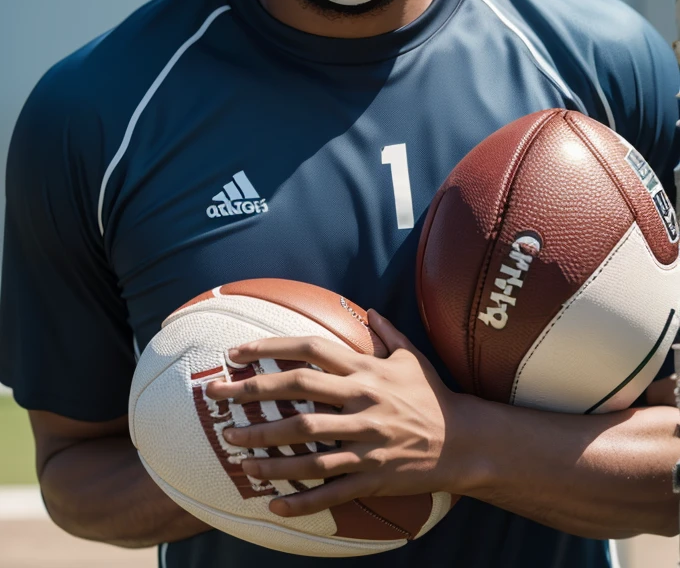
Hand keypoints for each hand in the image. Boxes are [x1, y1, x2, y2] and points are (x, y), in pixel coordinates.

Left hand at [205, 309, 475, 516]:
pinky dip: (302, 501)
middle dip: (253, 394)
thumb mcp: (411, 357)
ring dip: (268, 452)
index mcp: (365, 371)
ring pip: (308, 448)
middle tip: (216, 398)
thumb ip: (386, 333)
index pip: (310, 351)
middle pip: (298, 395)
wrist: (465, 441)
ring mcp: (366, 442)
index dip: (270, 349)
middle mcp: (361, 403)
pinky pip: (331, 490)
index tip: (236, 352)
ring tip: (236, 455)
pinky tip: (273, 506)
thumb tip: (369, 309)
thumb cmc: (433, 395)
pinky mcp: (372, 476)